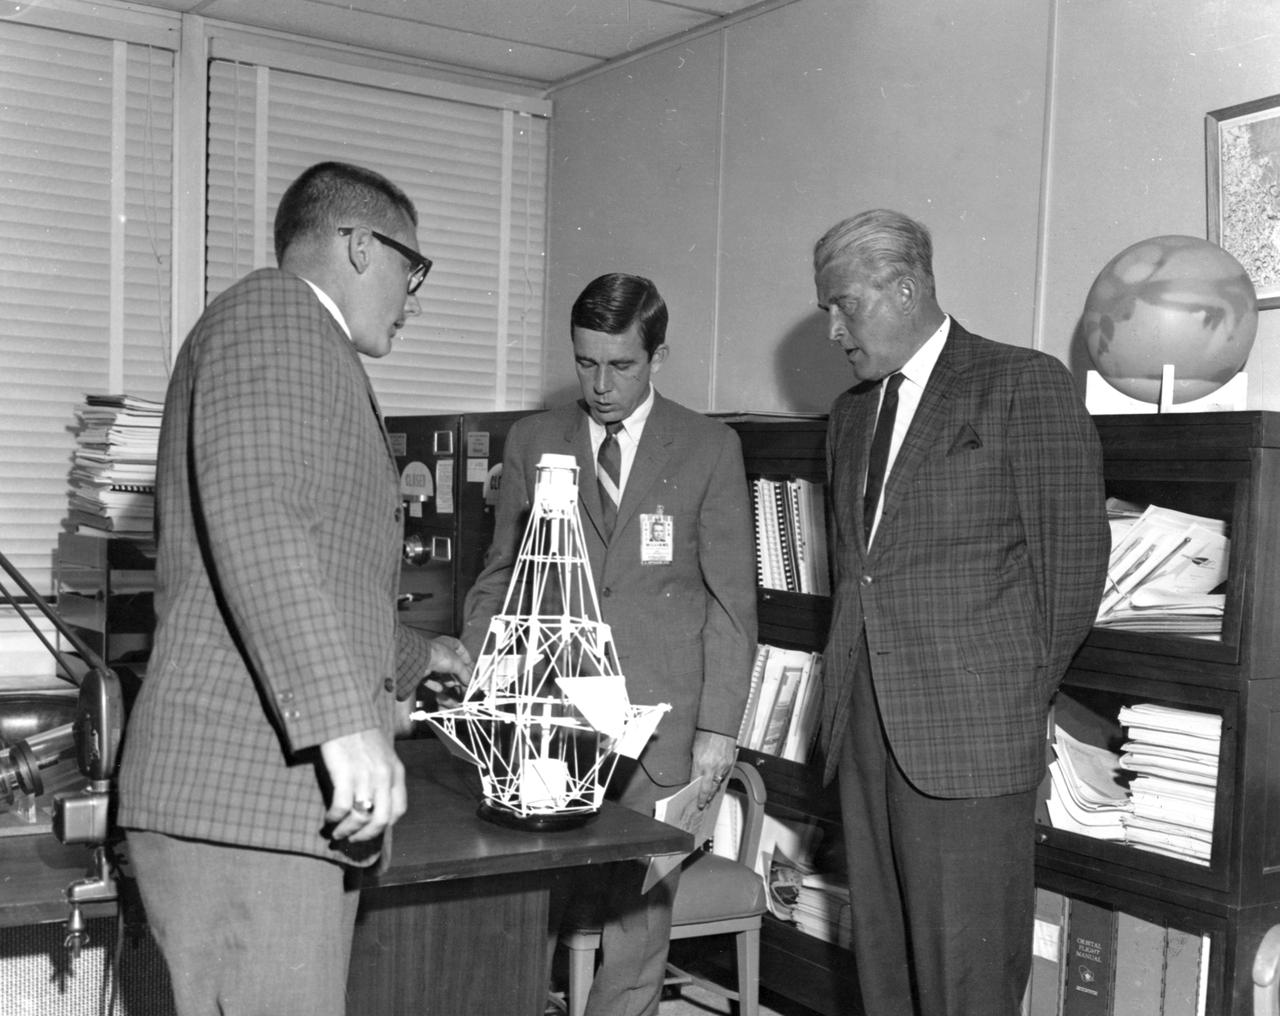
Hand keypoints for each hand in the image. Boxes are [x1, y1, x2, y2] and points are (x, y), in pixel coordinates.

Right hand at [321, 727, 406, 841]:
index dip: (384, 826)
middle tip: (352, 840)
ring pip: (362, 817)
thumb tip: (374, 804)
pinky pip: (342, 807)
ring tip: (337, 833)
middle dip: (366, 835)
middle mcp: (384, 776)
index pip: (398, 809)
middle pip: (382, 820)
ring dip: (348, 830)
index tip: (371, 830)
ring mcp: (366, 775)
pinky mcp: (345, 773)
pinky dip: (335, 817)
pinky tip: (329, 817)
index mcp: (396, 772)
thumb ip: (383, 776)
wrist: (345, 714)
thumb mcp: (382, 755)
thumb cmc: (360, 735)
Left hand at [424, 636, 472, 706]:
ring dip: (448, 680)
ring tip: (452, 686)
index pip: (462, 651)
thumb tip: (469, 681)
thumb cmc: (438, 654)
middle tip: (464, 683)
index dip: (467, 661)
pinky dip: (436, 684)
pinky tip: (441, 689)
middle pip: (452, 664)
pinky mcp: (423, 669)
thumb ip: (466, 674)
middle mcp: (439, 650)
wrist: (420, 660)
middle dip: (458, 675)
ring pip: (442, 672)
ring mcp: (431, 659)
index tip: (471, 670)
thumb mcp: (459, 664)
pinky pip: (431, 678)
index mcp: (449, 643)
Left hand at [690, 729, 736, 808]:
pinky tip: (717, 783)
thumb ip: (695, 764)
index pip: (698, 785)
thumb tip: (694, 775)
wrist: (720, 727)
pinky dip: (720, 780)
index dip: (697, 795)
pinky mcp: (729, 764)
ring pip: (718, 783)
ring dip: (714, 791)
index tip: (697, 802)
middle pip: (709, 788)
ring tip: (710, 797)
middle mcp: (712, 767)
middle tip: (703, 805)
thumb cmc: (706, 735)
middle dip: (706, 798)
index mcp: (701, 764)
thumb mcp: (694, 750)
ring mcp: (722, 766)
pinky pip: (724, 775)